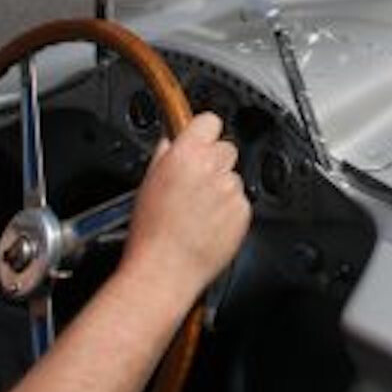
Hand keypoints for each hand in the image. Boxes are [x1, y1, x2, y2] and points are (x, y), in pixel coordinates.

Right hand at [120, 112, 249, 312]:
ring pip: (233, 177)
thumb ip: (165, 154)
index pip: (209, 121)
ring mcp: (231, 190)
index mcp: (186, 155)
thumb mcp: (148, 183)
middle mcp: (212, 168)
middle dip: (214, 162)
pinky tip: (209, 224)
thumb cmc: (150, 233)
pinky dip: (229, 211)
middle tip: (196, 183)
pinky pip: (241, 202)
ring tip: (199, 211)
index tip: (199, 142)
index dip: (203, 132)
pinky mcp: (243, 212)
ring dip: (221, 188)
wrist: (164, 270)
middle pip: (226, 148)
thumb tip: (173, 141)